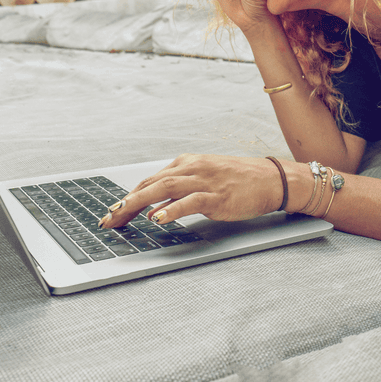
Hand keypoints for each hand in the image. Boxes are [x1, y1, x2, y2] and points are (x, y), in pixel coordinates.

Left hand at [98, 154, 285, 229]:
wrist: (272, 179)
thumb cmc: (240, 181)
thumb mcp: (206, 178)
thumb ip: (182, 189)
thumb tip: (157, 206)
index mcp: (187, 163)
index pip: (150, 179)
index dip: (128, 196)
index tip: (113, 211)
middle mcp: (193, 168)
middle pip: (150, 183)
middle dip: (125, 202)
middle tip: (108, 219)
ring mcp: (205, 181)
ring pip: (164, 189)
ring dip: (138, 203)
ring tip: (121, 216)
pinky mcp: (218, 196)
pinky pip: (190, 201)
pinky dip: (172, 209)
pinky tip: (159, 218)